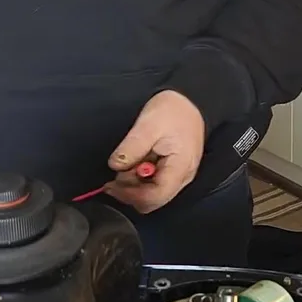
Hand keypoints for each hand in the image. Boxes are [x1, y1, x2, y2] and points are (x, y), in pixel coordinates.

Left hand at [105, 90, 205, 213]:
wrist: (190, 100)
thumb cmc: (174, 110)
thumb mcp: (148, 125)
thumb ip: (131, 148)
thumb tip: (116, 166)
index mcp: (180, 167)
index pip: (155, 196)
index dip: (130, 195)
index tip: (111, 185)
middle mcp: (182, 177)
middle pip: (152, 200)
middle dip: (131, 190)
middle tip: (119, 170)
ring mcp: (178, 176)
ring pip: (152, 195)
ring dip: (134, 184)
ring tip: (129, 161)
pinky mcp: (172, 172)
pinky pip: (154, 185)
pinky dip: (140, 179)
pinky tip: (136, 163)